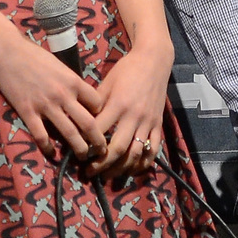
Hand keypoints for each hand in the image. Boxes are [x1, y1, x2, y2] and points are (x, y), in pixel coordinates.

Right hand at [0, 29, 103, 162]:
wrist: (7, 51)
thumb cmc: (34, 55)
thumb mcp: (59, 66)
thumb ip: (70, 82)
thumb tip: (80, 97)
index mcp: (73, 81)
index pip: (97, 103)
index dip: (101, 114)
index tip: (99, 122)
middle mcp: (63, 95)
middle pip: (88, 123)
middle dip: (97, 140)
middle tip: (101, 150)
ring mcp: (46, 105)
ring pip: (69, 133)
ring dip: (79, 148)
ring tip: (83, 157)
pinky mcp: (28, 112)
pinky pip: (41, 136)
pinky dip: (48, 148)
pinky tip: (51, 153)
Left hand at [84, 44, 173, 178]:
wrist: (153, 61)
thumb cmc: (126, 70)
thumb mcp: (107, 82)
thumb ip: (95, 103)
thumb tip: (79, 122)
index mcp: (118, 103)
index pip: (100, 130)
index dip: (88, 144)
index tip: (78, 154)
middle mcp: (134, 115)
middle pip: (118, 147)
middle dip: (102, 164)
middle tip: (89, 173)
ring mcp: (148, 122)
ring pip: (136, 153)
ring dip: (121, 168)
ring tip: (107, 176)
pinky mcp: (158, 124)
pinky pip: (153, 149)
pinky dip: (143, 163)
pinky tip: (132, 170)